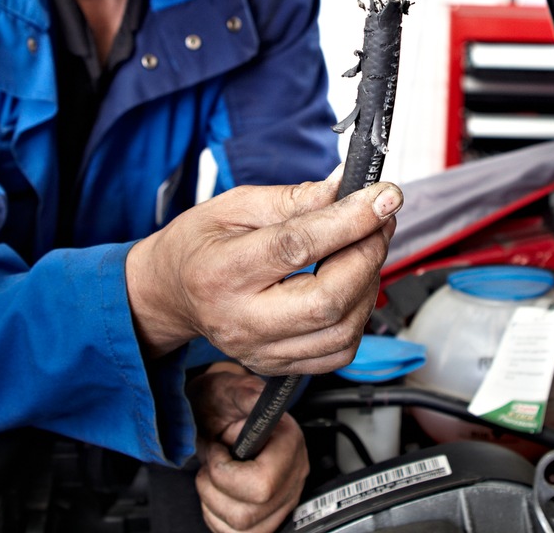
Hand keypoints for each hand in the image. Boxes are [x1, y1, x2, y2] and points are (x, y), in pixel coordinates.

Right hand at [126, 169, 401, 374]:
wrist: (170, 292)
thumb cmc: (199, 245)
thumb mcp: (234, 205)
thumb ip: (292, 199)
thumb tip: (344, 187)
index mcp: (222, 271)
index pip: (297, 247)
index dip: (349, 220)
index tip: (383, 197)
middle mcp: (240, 320)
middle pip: (327, 300)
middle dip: (367, 254)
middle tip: (379, 221)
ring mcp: (260, 350)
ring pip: (341, 331)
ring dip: (369, 284)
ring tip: (365, 248)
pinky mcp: (278, 366)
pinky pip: (338, 352)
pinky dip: (359, 316)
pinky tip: (352, 285)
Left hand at [188, 363, 307, 532]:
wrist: (220, 411)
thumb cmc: (224, 402)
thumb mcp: (229, 389)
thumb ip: (244, 394)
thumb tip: (255, 398)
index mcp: (289, 442)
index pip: (262, 484)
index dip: (227, 473)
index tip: (218, 451)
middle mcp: (293, 475)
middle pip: (249, 513)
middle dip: (215, 490)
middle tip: (212, 463)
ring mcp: (284, 500)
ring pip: (243, 529)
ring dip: (213, 503)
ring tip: (213, 475)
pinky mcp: (269, 516)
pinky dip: (217, 518)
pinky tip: (218, 493)